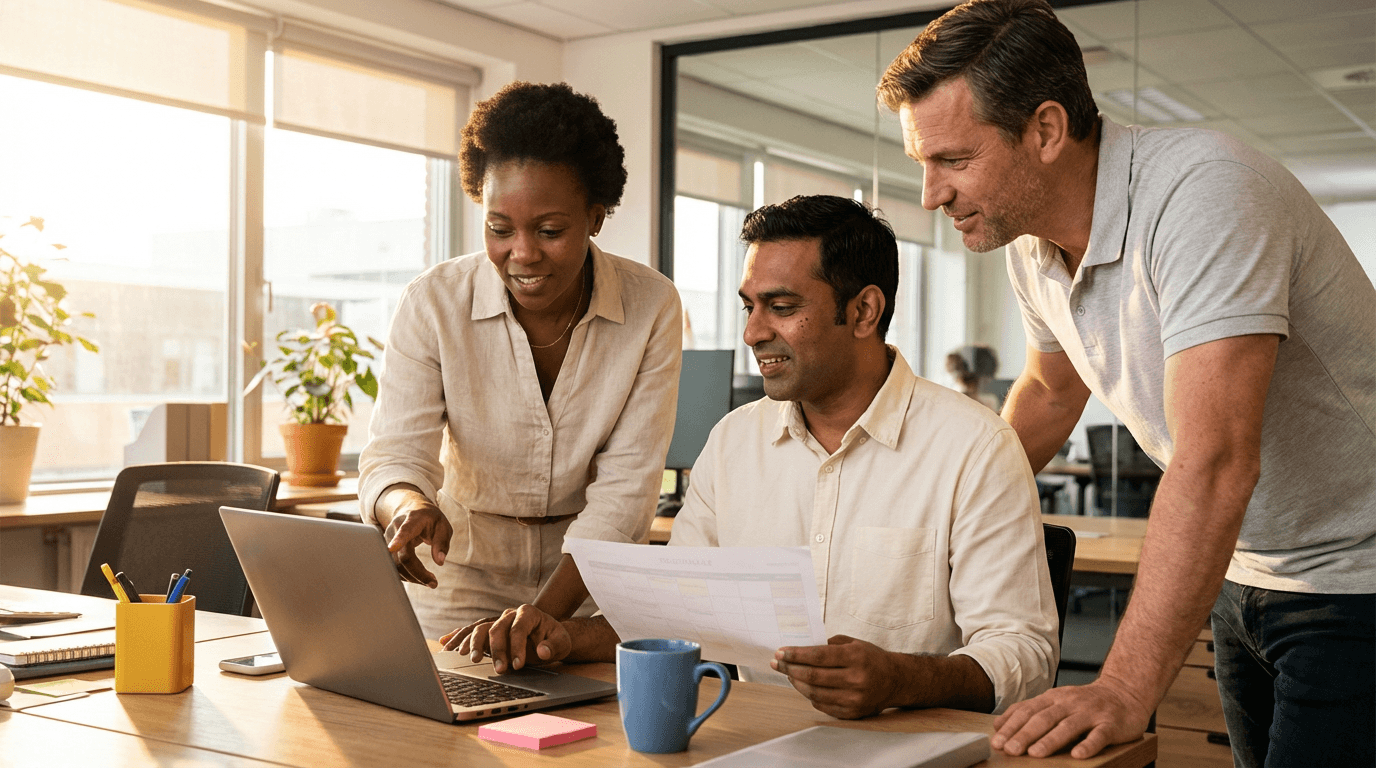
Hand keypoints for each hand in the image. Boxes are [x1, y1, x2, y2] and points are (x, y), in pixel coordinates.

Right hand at [382, 500, 451, 587]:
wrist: (412, 510)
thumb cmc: (430, 519)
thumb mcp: (443, 526)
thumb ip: (442, 542)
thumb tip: (440, 562)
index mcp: (412, 520)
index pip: (405, 531)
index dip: (398, 540)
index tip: (392, 548)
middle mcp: (396, 529)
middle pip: (403, 557)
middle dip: (418, 573)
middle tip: (434, 583)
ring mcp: (387, 540)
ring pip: (396, 565)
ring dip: (412, 577)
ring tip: (429, 581)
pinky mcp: (385, 549)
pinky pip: (393, 566)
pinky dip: (406, 575)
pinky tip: (418, 577)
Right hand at [447, 605, 571, 673]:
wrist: (548, 636)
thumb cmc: (554, 639)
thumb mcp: (562, 642)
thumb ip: (554, 646)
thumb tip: (542, 651)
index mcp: (528, 612)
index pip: (518, 628)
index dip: (516, 646)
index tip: (518, 665)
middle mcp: (509, 615)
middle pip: (496, 628)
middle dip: (496, 650)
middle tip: (499, 670)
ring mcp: (496, 622)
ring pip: (479, 628)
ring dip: (472, 643)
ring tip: (467, 658)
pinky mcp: (488, 632)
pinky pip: (470, 632)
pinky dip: (458, 638)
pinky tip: (446, 645)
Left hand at [771, 635, 902, 718]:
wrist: (895, 681)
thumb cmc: (871, 658)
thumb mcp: (853, 643)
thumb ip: (828, 644)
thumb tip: (801, 647)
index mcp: (855, 657)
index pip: (818, 656)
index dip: (796, 655)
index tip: (780, 652)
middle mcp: (855, 679)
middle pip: (813, 675)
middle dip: (790, 668)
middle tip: (776, 663)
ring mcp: (854, 699)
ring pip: (814, 693)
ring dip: (796, 683)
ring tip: (788, 674)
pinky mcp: (852, 713)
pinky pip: (822, 705)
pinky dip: (809, 696)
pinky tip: (803, 686)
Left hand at [992, 678, 1152, 758]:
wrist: (1124, 693)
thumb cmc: (1085, 703)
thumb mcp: (1055, 701)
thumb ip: (1030, 711)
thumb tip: (999, 725)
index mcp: (1053, 698)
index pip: (1027, 711)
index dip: (1011, 726)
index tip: (997, 741)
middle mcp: (1070, 703)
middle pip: (1044, 719)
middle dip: (1025, 735)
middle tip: (1010, 750)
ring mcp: (1090, 713)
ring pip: (1068, 727)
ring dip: (1050, 741)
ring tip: (1036, 754)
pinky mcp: (1111, 724)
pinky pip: (1099, 736)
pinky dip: (1088, 745)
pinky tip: (1078, 755)